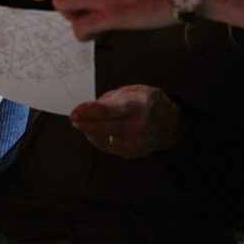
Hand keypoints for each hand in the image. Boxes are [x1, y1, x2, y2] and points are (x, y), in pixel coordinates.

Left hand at [70, 84, 185, 158]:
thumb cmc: (148, 103)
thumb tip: (89, 107)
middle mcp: (138, 125)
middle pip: (103, 127)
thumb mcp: (133, 91)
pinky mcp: (132, 152)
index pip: (108, 110)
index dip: (88, 112)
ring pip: (103, 140)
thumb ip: (111, 98)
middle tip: (75, 118)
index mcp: (138, 105)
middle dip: (85, 123)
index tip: (74, 112)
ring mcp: (136, 142)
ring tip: (85, 123)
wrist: (169, 123)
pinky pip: (108, 148)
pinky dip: (98, 139)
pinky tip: (96, 132)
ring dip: (90, 131)